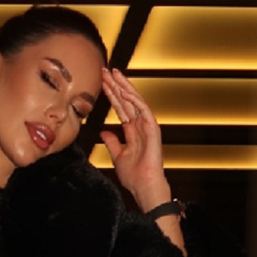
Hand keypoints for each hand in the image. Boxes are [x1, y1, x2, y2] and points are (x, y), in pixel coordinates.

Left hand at [98, 67, 170, 210]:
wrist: (143, 186)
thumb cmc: (133, 175)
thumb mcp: (117, 156)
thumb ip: (112, 142)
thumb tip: (104, 132)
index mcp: (133, 130)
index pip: (120, 107)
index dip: (112, 94)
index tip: (102, 82)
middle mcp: (140, 125)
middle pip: (127, 101)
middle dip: (116, 85)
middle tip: (105, 70)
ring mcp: (148, 126)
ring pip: (136, 102)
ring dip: (125, 87)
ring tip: (114, 74)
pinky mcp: (153, 130)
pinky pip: (145, 111)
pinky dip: (136, 101)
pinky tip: (126, 91)